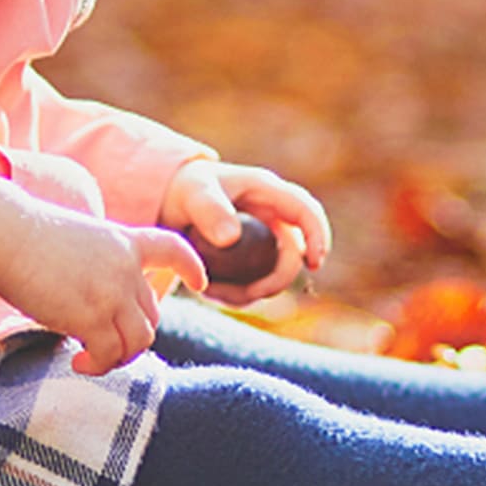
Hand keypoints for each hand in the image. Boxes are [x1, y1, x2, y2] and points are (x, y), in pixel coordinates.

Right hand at [0, 182, 207, 374]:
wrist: (6, 233)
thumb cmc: (27, 235)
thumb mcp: (80, 239)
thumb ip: (100, 264)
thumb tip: (99, 303)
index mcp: (124, 241)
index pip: (172, 249)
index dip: (191, 267)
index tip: (199, 283)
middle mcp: (126, 267)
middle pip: (151, 314)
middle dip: (133, 336)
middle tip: (104, 346)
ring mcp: (112, 292)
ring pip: (138, 341)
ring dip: (118, 358)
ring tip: (91, 359)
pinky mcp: (92, 316)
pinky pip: (109, 354)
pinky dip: (96, 365)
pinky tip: (77, 362)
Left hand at [158, 158, 331, 305]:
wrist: (167, 203)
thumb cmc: (184, 190)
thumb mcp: (193, 195)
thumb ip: (209, 211)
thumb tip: (231, 239)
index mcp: (265, 190)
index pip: (305, 210)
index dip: (317, 236)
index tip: (314, 265)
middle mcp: (271, 215)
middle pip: (294, 252)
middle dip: (278, 279)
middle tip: (250, 295)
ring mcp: (262, 238)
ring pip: (275, 274)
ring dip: (253, 292)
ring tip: (213, 292)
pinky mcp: (250, 260)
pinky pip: (255, 284)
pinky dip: (238, 295)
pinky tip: (209, 291)